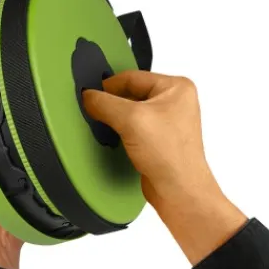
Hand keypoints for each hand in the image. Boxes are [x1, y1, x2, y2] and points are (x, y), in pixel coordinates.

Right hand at [83, 71, 246, 264]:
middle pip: (130, 93)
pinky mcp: (159, 140)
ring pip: (131, 112)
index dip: (108, 85)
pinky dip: (122, 132)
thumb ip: (105, 103)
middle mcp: (175, 102)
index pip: (132, 77)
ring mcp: (167, 122)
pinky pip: (134, 128)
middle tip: (97, 111)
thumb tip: (89, 96)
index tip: (90, 94)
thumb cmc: (172, 157)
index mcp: (176, 87)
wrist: (179, 191)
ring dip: (117, 119)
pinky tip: (117, 140)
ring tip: (108, 126)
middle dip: (112, 103)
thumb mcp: (131, 120)